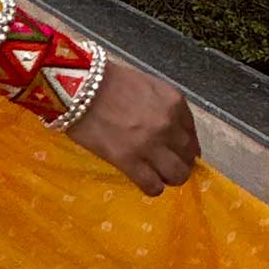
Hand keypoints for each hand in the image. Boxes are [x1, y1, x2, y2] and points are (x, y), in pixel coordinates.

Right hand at [65, 55, 198, 194]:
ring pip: (176, 175)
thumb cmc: (108, 81)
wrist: (77, 85)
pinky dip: (151, 187)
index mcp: (174, 104)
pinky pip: (153, 186)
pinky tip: (143, 181)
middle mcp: (168, 126)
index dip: (184, 148)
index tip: (175, 152)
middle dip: (179, 163)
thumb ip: (165, 108)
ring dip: (169, 178)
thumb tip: (173, 134)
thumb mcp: (147, 86)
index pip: (192, 136)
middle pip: (188, 157)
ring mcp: (149, 145)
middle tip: (165, 165)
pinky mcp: (128, 161)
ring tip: (156, 175)